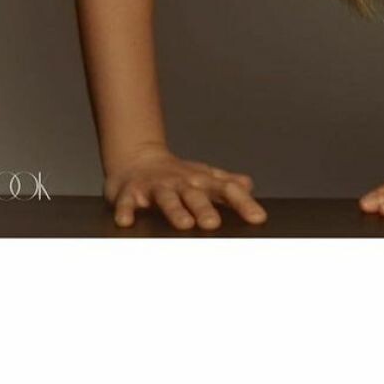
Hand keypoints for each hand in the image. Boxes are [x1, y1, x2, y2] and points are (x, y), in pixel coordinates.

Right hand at [103, 145, 267, 230]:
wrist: (137, 159)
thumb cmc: (177, 175)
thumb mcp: (204, 176)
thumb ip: (227, 183)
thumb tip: (251, 187)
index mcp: (201, 181)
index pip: (226, 190)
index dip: (243, 203)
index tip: (258, 219)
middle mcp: (180, 182)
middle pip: (195, 195)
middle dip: (205, 209)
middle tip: (214, 224)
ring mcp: (155, 187)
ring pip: (166, 198)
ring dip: (175, 210)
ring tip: (184, 224)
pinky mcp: (129, 192)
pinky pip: (126, 202)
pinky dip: (125, 211)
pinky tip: (126, 222)